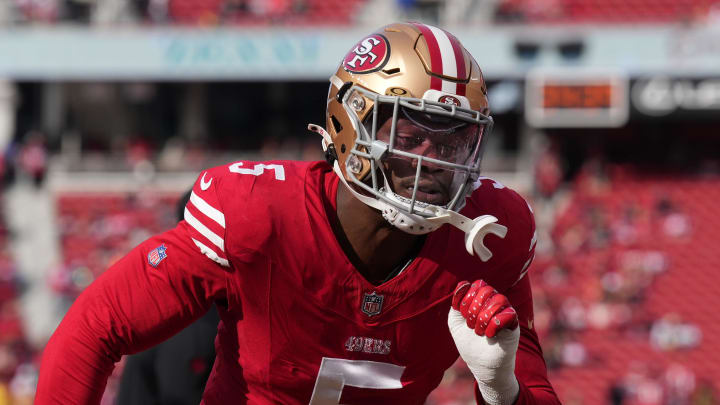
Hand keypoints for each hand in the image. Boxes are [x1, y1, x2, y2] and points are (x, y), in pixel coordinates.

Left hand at [448, 280, 519, 404]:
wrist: (480, 363)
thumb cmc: (468, 341)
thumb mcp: (455, 321)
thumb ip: (457, 302)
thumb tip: (464, 283)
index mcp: (481, 299)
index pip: (477, 285)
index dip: (467, 298)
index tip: (462, 314)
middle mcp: (494, 302)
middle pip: (487, 290)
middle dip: (474, 308)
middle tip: (470, 325)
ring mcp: (505, 312)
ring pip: (499, 299)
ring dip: (484, 317)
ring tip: (479, 332)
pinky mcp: (514, 325)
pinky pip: (508, 314)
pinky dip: (494, 325)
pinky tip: (489, 335)